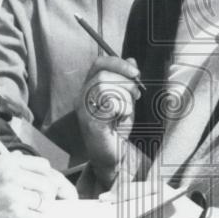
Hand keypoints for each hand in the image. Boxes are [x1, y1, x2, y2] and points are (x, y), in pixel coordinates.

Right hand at [0, 152, 76, 217]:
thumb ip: (10, 164)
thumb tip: (33, 162)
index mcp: (6, 163)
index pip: (43, 165)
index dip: (52, 178)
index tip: (58, 188)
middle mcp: (12, 176)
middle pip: (49, 184)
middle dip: (52, 196)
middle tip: (52, 205)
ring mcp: (16, 197)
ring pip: (46, 202)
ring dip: (39, 211)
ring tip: (25, 213)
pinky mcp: (18, 217)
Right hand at [75, 55, 141, 183]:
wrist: (112, 157)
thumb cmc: (117, 130)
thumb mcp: (126, 100)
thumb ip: (127, 82)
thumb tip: (132, 60)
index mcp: (90, 88)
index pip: (99, 64)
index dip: (118, 63)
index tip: (136, 72)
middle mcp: (83, 97)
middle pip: (103, 74)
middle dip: (126, 83)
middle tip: (136, 95)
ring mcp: (84, 109)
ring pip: (105, 87)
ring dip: (124, 97)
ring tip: (126, 110)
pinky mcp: (90, 122)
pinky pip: (109, 104)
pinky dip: (122, 109)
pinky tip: (120, 119)